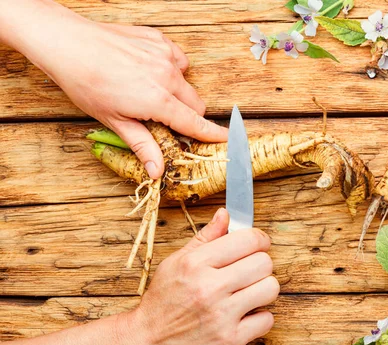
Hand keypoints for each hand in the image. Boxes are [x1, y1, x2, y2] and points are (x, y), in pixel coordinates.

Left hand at [2, 0, 226, 178]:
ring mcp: (165, 56)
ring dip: (177, 92)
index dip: (212, 134)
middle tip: (165, 119)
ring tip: (149, 91)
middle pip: (196, 103)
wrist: (69, 43)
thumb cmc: (86, 83)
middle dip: (188, 115)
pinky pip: (177, 59)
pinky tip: (148, 70)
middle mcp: (167, 77)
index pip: (195, 123)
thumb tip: (158, 171)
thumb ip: (142, 145)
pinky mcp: (160, 40)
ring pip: (186, 81)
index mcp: (158, 100)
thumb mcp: (114, 120)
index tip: (227, 140)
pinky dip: (169, 68)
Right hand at [127, 209, 278, 344]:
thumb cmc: (163, 301)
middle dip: (260, 265)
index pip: (249, 240)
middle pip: (264, 263)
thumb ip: (205, 237)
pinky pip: (267, 319)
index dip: (259, 240)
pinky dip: (260, 318)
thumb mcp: (176, 262)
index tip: (258, 245)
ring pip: (270, 288)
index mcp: (196, 263)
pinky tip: (244, 315)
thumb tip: (225, 214)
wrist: (148, 343)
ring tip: (248, 293)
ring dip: (263, 290)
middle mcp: (210, 287)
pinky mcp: (230, 340)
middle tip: (249, 272)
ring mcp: (221, 315)